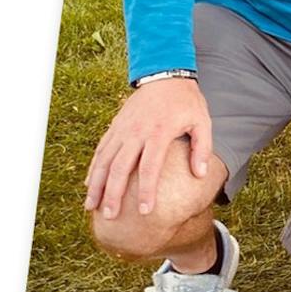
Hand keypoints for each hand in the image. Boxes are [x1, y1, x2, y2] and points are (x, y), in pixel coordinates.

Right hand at [84, 77, 211, 219]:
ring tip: (91, 206)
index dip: (147, 191)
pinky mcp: (115, 127)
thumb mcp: (202, 122)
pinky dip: (93, 168)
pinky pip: (101, 150)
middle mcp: (136, 133)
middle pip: (120, 168)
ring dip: (96, 185)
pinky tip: (88, 185)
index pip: (150, 168)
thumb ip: (202, 148)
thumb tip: (200, 175)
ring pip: (104, 160)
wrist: (165, 75)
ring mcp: (122, 130)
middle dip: (113, 194)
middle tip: (110, 216)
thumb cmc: (186, 102)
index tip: (145, 212)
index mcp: (159, 133)